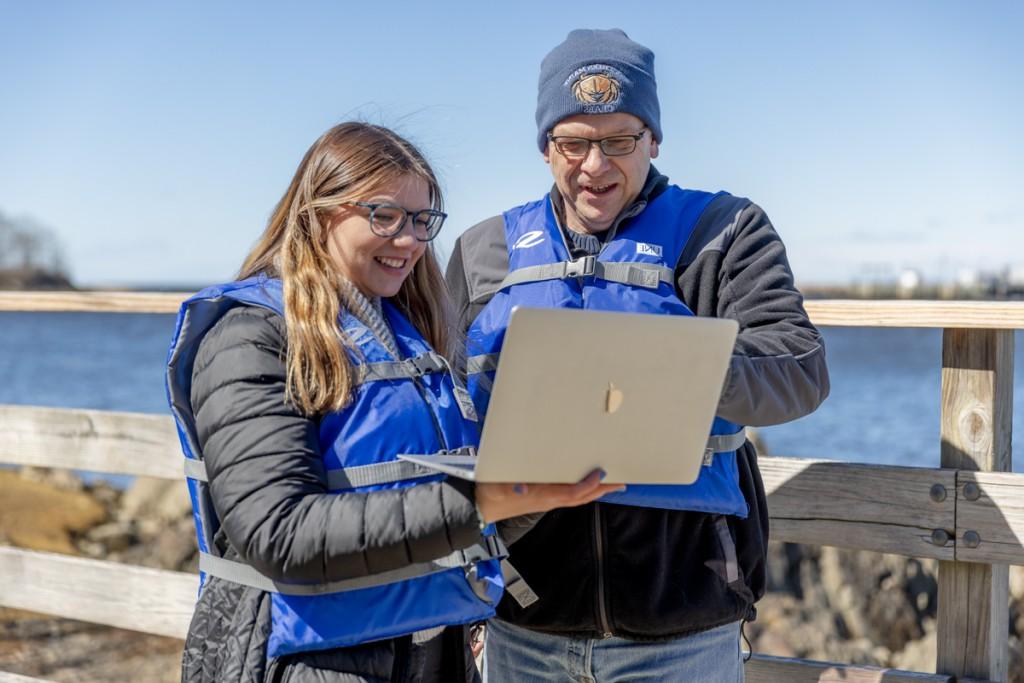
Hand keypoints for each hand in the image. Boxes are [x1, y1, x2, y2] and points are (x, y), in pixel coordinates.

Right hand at [474, 469, 624, 523]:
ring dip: (595, 491)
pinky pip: (570, 496)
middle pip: (581, 497)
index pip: (572, 493)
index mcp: (541, 496)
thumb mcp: (496, 487)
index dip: (588, 485)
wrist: (481, 508)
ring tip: (611, 484)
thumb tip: (521, 487)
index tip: (601, 473)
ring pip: (577, 498)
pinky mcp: (543, 499)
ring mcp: (547, 501)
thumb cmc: (490, 493)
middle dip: (601, 490)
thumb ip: (509, 486)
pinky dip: (583, 490)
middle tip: (621, 482)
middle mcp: (548, 500)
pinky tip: (586, 485)